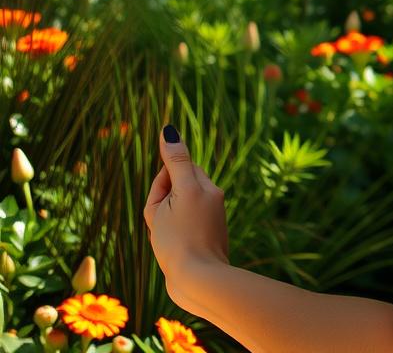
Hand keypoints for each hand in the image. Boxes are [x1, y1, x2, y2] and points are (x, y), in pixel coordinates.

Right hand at [144, 125, 229, 308]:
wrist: (199, 281)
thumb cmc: (177, 240)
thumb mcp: (167, 200)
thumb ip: (171, 164)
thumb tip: (170, 130)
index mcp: (204, 185)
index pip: (175, 168)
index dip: (161, 185)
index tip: (163, 205)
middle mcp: (212, 196)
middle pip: (177, 187)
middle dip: (162, 201)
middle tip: (162, 224)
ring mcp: (212, 215)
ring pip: (177, 208)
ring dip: (166, 218)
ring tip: (167, 240)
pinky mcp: (210, 233)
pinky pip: (184, 225)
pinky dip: (174, 233)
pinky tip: (174, 250)